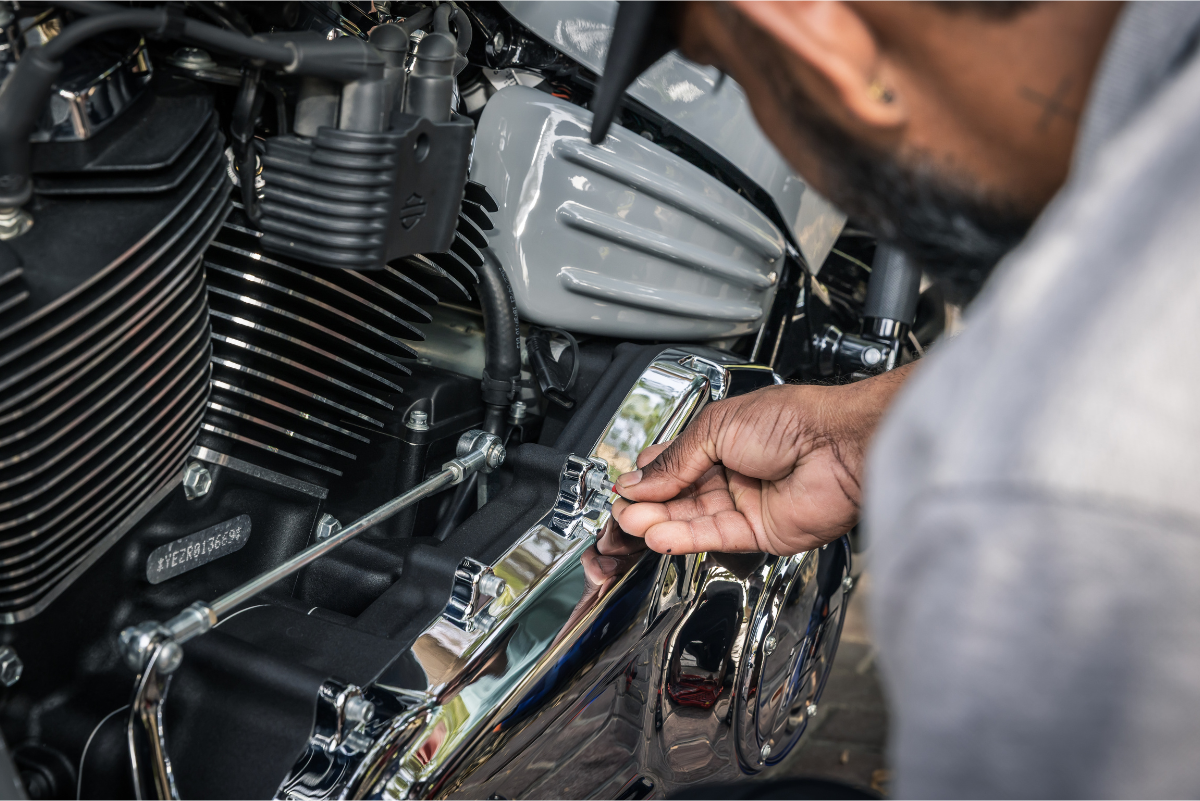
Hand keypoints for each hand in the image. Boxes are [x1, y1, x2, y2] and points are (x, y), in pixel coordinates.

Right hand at [610, 365, 913, 555]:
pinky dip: (684, 537)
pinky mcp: (760, 532)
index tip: (626, 486)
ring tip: (633, 522)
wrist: (840, 445)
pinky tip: (660, 534)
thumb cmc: (797, 420)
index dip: (649, 477)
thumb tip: (640, 479)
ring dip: (660, 522)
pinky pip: (715, 537)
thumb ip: (675, 460)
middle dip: (649, 503)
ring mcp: (747, 503)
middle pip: (680, 496)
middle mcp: (735, 472)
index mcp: (724, 438)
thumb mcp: (717, 428)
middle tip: (624, 509)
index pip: (675, 463)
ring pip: (693, 519)